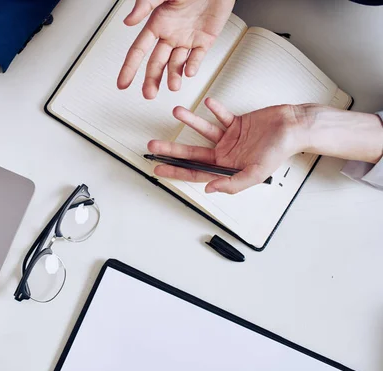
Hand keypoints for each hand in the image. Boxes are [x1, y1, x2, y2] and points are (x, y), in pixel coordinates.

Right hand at [117, 0, 234, 98]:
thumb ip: (146, 4)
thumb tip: (129, 20)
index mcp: (157, 23)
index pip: (138, 50)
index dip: (129, 67)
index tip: (122, 83)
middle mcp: (170, 34)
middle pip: (156, 63)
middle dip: (152, 80)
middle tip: (149, 94)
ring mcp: (187, 38)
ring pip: (176, 64)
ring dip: (173, 77)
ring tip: (173, 86)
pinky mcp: (204, 40)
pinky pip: (197, 57)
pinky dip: (193, 66)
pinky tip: (189, 72)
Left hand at [147, 98, 307, 193]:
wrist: (295, 127)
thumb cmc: (280, 151)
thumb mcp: (256, 173)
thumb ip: (232, 183)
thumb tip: (209, 188)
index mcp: (228, 168)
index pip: (196, 173)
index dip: (176, 172)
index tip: (159, 169)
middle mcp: (226, 154)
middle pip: (193, 153)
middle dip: (172, 150)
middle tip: (153, 146)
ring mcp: (230, 138)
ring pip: (203, 130)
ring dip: (190, 121)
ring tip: (178, 112)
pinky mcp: (237, 123)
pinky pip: (221, 115)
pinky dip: (214, 109)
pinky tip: (205, 103)